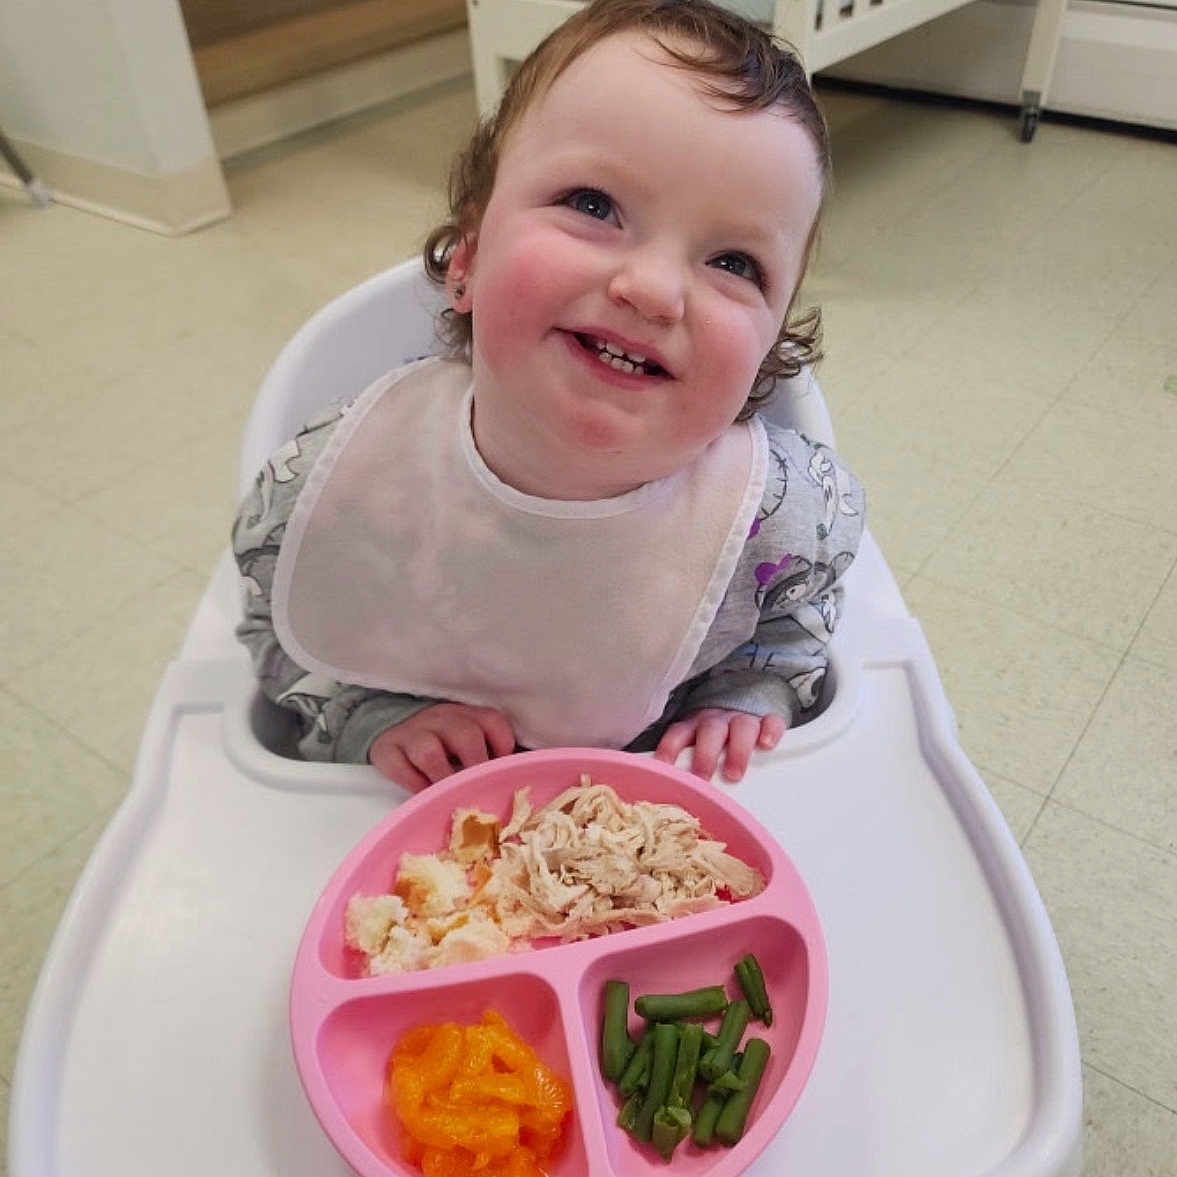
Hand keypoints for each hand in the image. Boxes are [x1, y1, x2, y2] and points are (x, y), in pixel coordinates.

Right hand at [369, 703, 515, 790]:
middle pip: (464, 734)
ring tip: (450, 796)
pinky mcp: (387, 749)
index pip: (492, 721)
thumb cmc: (443, 743)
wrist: (393, 729)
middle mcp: (441, 718)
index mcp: (467, 715)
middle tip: (479, 789)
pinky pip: (399, 765)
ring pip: (429, 750)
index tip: (502, 771)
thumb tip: (517, 777)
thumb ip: (491, 753)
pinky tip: (423, 795)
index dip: (502, 745)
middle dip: (475, 765)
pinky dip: (413, 784)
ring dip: (443, 778)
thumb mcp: (468, 738)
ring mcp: (412, 732)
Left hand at [654, 708, 785, 782]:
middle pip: (709, 732)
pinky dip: (770, 731)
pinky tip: (766, 744)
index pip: (678, 734)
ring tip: (733, 774)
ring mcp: (742, 718)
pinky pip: (771, 721)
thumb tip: (673, 804)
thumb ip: (687, 765)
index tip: (664, 768)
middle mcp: (717, 721)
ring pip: (740, 727)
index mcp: (695, 726)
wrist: (744, 702)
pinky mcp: (767, 720)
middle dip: (705, 755)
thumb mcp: (697, 746)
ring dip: (736, 750)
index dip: (669, 749)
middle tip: (702, 777)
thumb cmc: (715, 739)